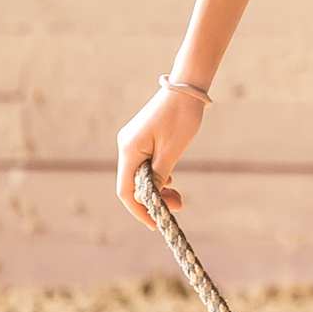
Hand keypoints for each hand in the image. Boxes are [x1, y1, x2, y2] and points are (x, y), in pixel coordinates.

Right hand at [116, 84, 204, 227]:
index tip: (155, 224)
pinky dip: (158, 175)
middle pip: (132, 183)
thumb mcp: (172, 150)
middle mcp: (126, 146)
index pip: (125, 190)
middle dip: (152, 199)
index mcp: (129, 150)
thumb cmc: (181, 117)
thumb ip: (159, 175)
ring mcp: (133, 141)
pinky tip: (172, 179)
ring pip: (140, 174)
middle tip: (177, 205)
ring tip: (178, 196)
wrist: (187, 87)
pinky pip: (145, 163)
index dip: (138, 210)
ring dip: (157, 188)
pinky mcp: (142, 137)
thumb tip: (148, 197)